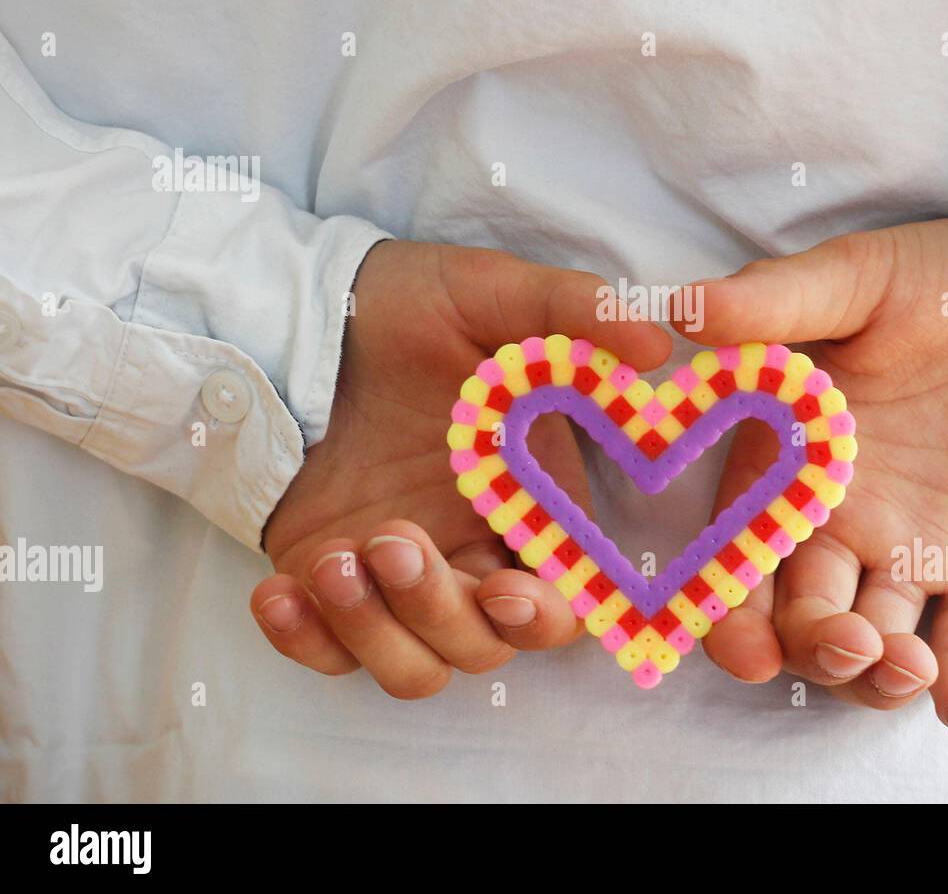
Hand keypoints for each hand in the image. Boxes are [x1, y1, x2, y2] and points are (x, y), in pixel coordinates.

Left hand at [251, 241, 670, 697]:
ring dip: (376, 631)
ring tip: (335, 559)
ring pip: (413, 664)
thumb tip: (658, 345)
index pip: (563, 598)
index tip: (504, 589)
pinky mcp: (326, 580)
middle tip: (393, 539)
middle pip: (484, 644)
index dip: (544, 615)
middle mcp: (470, 549)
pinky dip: (304, 642)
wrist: (299, 308)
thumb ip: (576, 311)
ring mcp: (397, 573)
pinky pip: (325, 653)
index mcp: (529, 501)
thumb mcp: (493, 292)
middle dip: (442, 612)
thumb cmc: (409, 302)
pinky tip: (279, 593)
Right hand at [674, 208, 947, 730]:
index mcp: (784, 467)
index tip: (743, 650)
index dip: (729, 614)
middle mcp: (837, 525)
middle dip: (815, 650)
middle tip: (851, 643)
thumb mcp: (847, 280)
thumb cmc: (929, 280)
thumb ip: (769, 304)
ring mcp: (910, 552)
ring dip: (880, 678)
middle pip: (803, 618)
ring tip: (910, 663)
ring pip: (875, 646)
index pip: (737, 557)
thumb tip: (679, 308)